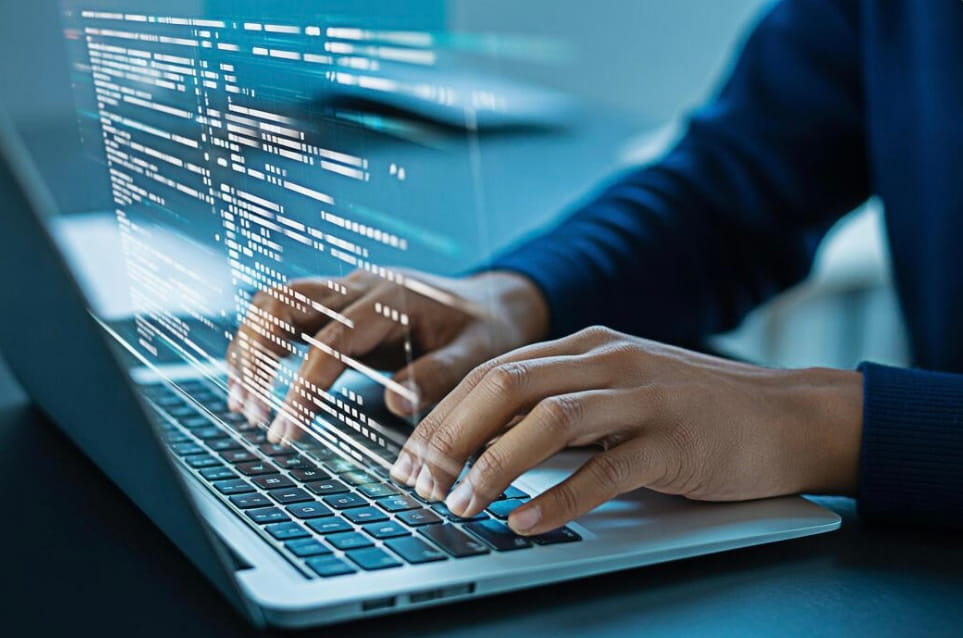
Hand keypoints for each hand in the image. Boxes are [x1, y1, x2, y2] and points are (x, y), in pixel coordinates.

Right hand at [226, 269, 547, 442]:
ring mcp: (345, 287)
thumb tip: (395, 401)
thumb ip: (438, 376)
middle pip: (282, 304)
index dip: (301, 389)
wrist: (492, 303)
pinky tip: (257, 379)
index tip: (286, 431)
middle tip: (254, 414)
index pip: (328, 342)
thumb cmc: (485, 332)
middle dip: (256, 359)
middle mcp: (360, 285)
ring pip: (274, 301)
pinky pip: (285, 309)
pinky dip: (262, 341)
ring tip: (245, 403)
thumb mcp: (476, 356)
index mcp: (392, 300)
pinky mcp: (338, 299)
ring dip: (250, 348)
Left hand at [389, 326, 862, 535]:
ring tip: (462, 504)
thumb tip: (486, 446)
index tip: (409, 459)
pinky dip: (560, 498)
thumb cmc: (695, 410)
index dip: (443, 416)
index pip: (493, 372)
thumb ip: (561, 408)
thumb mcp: (619, 394)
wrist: (789, 414)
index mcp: (586, 347)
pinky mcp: (675, 439)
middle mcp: (607, 360)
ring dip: (495, 464)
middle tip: (419, 483)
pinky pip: (606, 469)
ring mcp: (643, 396)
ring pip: (549, 420)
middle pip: (506, 386)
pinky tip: (526, 522)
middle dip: (451, 436)